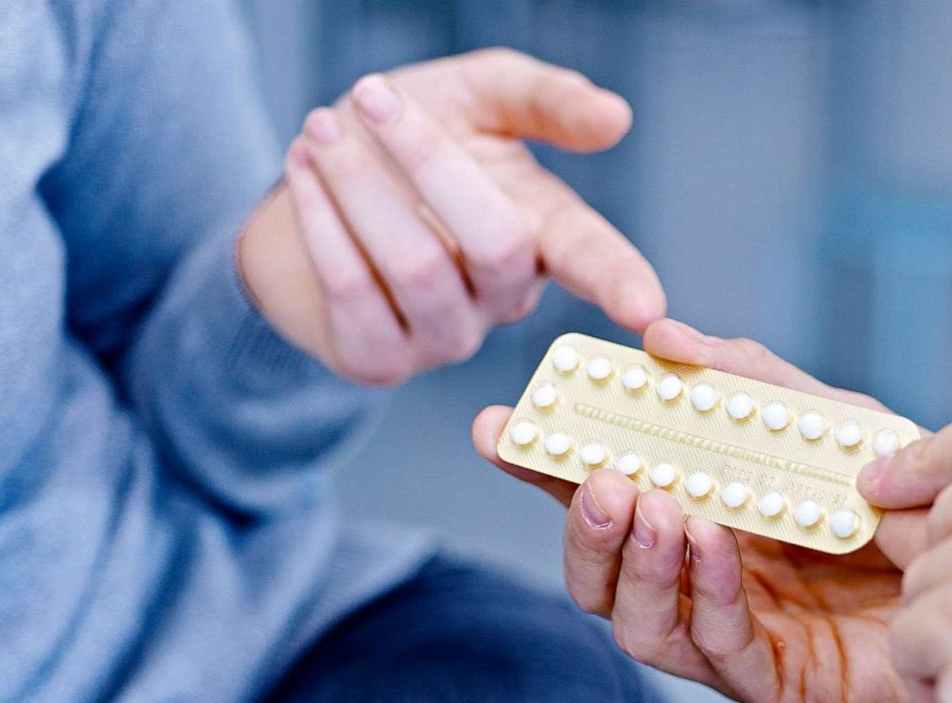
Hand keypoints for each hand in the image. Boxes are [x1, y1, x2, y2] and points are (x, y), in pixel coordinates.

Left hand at [239, 49, 662, 384]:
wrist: (313, 192)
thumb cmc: (408, 145)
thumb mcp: (477, 98)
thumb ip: (543, 98)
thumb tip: (616, 118)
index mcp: (547, 235)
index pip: (595, 260)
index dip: (621, 282)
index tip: (647, 309)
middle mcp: (505, 298)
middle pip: (494, 243)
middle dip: (426, 159)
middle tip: (371, 95)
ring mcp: (446, 337)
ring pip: (415, 266)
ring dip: (358, 185)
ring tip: (321, 129)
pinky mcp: (380, 358)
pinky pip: (353, 292)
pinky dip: (321, 221)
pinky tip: (304, 173)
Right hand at [472, 319, 929, 702]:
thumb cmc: (907, 497)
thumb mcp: (828, 420)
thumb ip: (750, 380)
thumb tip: (662, 335)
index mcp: (697, 515)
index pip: (602, 492)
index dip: (546, 463)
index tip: (501, 425)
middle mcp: (700, 582)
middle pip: (599, 572)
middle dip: (579, 522)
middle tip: (593, 473)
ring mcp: (734, 639)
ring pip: (638, 622)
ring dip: (633, 560)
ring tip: (650, 502)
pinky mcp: (780, 687)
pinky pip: (718, 650)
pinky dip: (703, 593)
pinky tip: (712, 541)